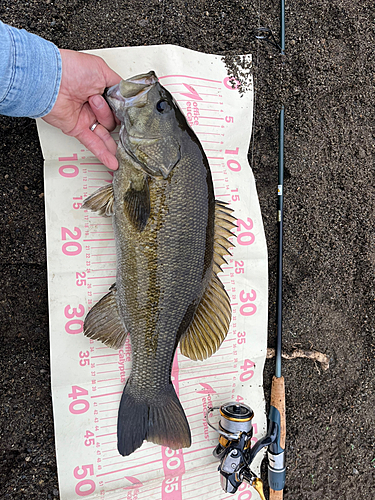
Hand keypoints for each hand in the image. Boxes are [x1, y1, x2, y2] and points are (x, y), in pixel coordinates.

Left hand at [43, 49, 120, 169]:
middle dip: (116, 119)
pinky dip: (103, 153)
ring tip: (121, 146)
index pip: (118, 105)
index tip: (132, 114)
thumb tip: (127, 93)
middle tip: (118, 117)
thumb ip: (117, 84)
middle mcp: (92, 105)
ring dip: (113, 142)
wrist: (50, 80)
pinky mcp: (77, 129)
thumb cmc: (71, 69)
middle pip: (113, 120)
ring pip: (105, 133)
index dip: (124, 110)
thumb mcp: (101, 70)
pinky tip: (112, 162)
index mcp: (99, 89)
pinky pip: (92, 143)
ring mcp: (85, 117)